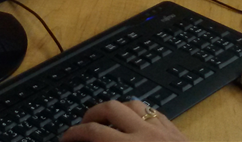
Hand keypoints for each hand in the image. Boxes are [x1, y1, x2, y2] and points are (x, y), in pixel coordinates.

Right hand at [60, 100, 187, 141]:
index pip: (95, 133)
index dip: (74, 134)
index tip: (65, 139)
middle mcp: (147, 134)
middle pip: (111, 108)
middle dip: (91, 115)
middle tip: (82, 127)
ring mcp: (164, 130)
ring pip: (133, 104)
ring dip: (116, 110)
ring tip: (107, 121)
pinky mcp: (177, 132)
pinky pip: (153, 112)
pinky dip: (139, 114)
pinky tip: (135, 125)